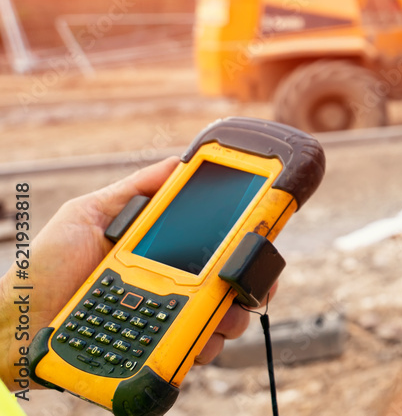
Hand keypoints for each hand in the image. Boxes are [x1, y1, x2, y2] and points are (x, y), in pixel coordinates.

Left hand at [1, 157, 271, 389]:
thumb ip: (135, 189)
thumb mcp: (88, 213)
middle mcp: (171, 283)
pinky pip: (193, 350)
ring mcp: (165, 318)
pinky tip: (196, 340)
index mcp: (162, 249)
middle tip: (250, 282)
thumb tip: (181, 163)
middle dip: (252, 281)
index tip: (265, 232)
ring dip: (233, 316)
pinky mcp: (154, 351)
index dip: (247, 237)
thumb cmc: (45, 267)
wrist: (15, 325)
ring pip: (223, 318)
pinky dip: (203, 346)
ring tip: (221, 313)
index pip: (217, 241)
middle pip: (232, 282)